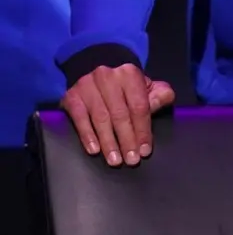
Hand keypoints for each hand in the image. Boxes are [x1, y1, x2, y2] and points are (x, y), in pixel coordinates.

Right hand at [61, 65, 175, 166]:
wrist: (95, 75)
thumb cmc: (126, 87)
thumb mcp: (147, 87)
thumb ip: (158, 95)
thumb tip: (160, 103)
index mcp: (130, 74)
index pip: (139, 106)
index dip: (143, 130)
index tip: (144, 151)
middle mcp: (107, 77)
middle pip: (120, 114)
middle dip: (126, 140)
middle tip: (131, 160)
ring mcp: (87, 85)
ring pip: (100, 118)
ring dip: (108, 142)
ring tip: (115, 160)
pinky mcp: (72, 96)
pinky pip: (80, 118)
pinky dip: (87, 135)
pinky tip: (94, 150)